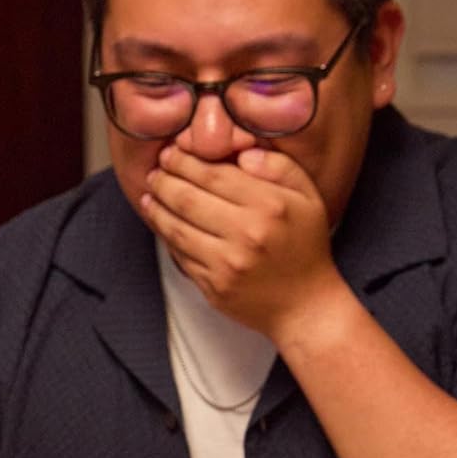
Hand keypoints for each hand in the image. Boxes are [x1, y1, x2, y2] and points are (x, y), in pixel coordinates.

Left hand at [142, 144, 346, 342]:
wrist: (303, 305)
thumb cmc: (304, 246)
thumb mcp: (307, 197)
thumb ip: (279, 167)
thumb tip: (242, 152)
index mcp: (270, 205)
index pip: (215, 174)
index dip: (187, 161)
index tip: (172, 151)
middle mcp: (246, 234)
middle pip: (189, 199)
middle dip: (165, 181)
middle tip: (154, 170)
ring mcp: (226, 263)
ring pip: (178, 228)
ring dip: (157, 208)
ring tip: (149, 193)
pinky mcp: (212, 286)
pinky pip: (180, 256)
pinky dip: (166, 235)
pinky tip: (159, 221)